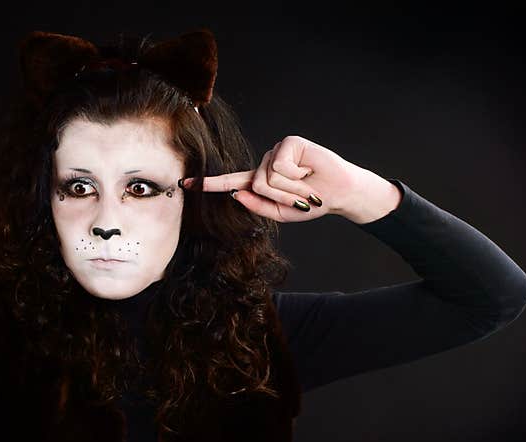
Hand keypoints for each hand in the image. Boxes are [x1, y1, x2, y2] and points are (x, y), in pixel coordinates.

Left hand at [182, 135, 398, 223]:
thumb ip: (257, 206)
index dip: (209, 183)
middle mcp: (265, 164)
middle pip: (255, 185)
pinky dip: (295, 176)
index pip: (230, 182)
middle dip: (280, 198)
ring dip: (289, 188)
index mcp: (259, 182)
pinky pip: (279, 166)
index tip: (186, 184)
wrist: (339, 193)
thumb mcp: (280, 213)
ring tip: (306, 185)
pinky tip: (308, 170)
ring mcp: (276, 151)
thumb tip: (236, 194)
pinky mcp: (288, 143)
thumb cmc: (311, 202)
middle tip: (301, 197)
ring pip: (267, 177)